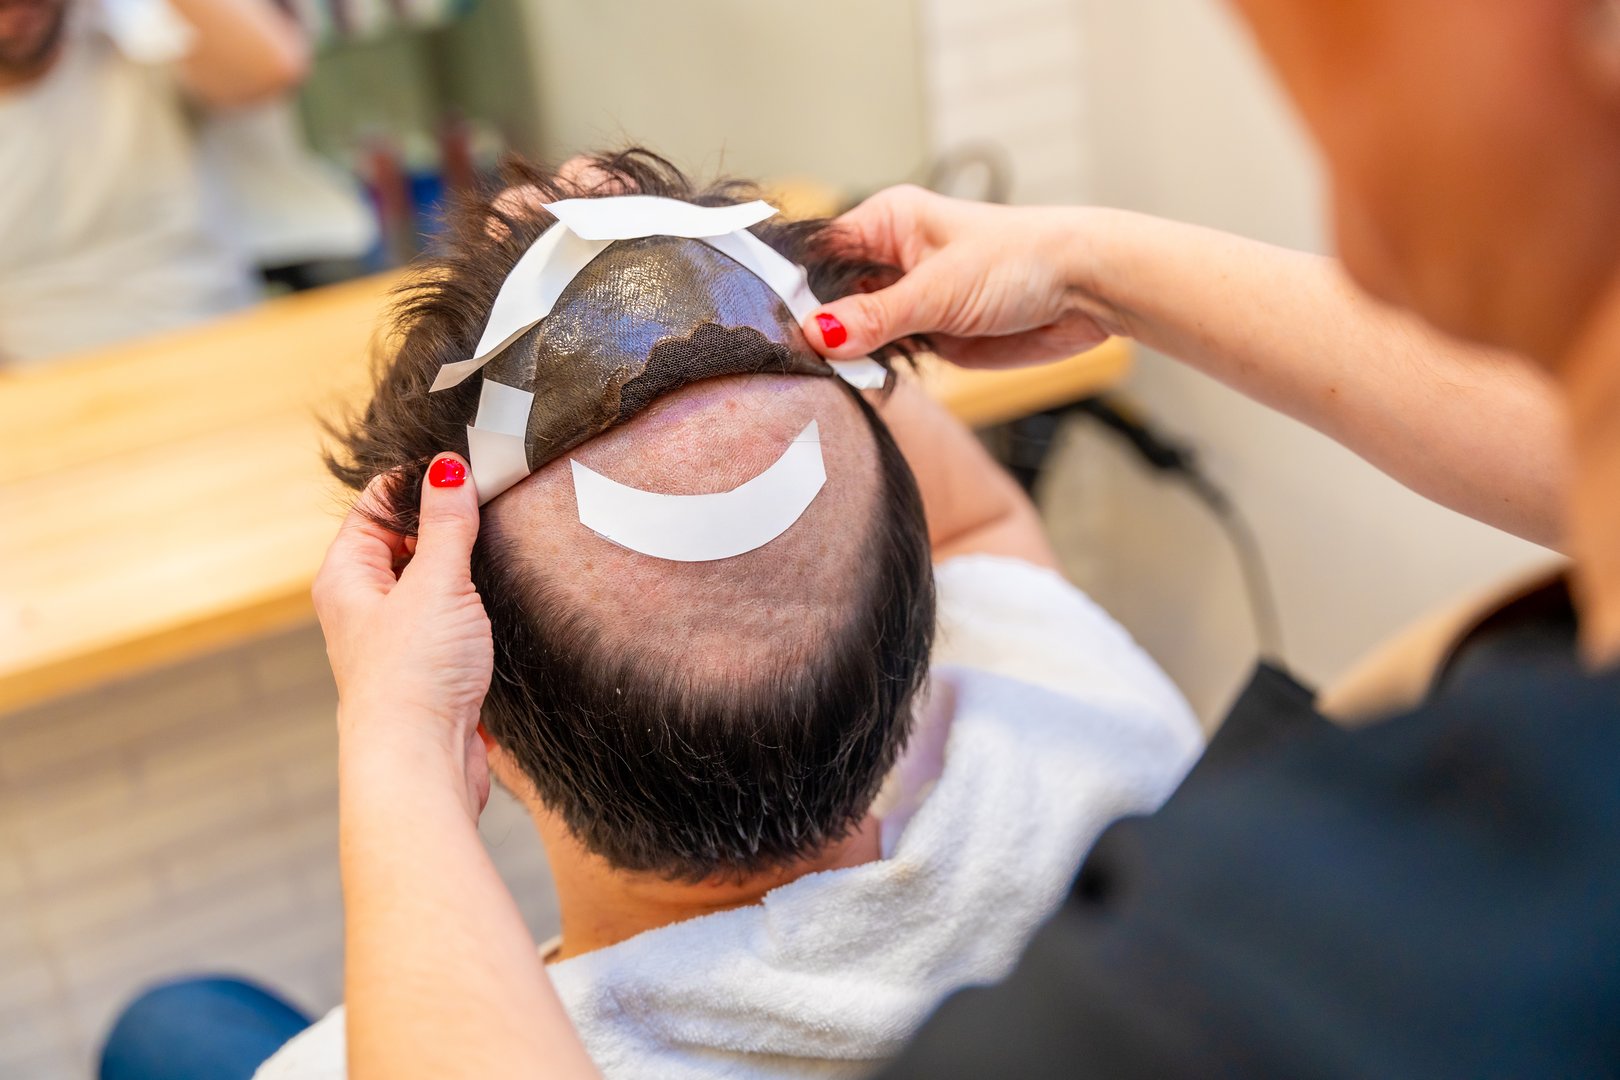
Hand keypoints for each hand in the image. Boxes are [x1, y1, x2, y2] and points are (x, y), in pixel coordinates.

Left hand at [312, 454, 492, 817]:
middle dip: (447, 524)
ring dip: (465, 570)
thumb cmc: (413, 679)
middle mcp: (364, 605)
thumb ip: (446, 524)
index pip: (377, 504)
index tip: (466, 466)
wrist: (421, 765)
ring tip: (502, 553)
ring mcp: (397, 639)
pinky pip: (453, 621)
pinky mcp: (429, 670)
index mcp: (347, 576)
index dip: (418, 481)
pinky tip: (502, 607)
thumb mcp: (436, 584)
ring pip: (432, 583)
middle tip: (494, 505)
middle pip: (405, 542)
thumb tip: (447, 468)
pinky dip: (475, 609)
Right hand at [803, 186, 1119, 368]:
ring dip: (844, 354)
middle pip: (829, 296)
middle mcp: (891, 259)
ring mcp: (908, 299)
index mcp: (887, 223)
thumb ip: (875, 317)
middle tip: (796, 358)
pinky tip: (856, 380)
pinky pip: (883, 356)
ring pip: (853, 331)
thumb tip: (815, 333)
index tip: (773, 325)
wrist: (1085, 291)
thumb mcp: (938, 290)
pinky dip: (871, 370)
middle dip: (817, 327)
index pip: (818, 254)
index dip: (793, 288)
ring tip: (823, 373)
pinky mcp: (928, 334)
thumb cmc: (1023, 260)